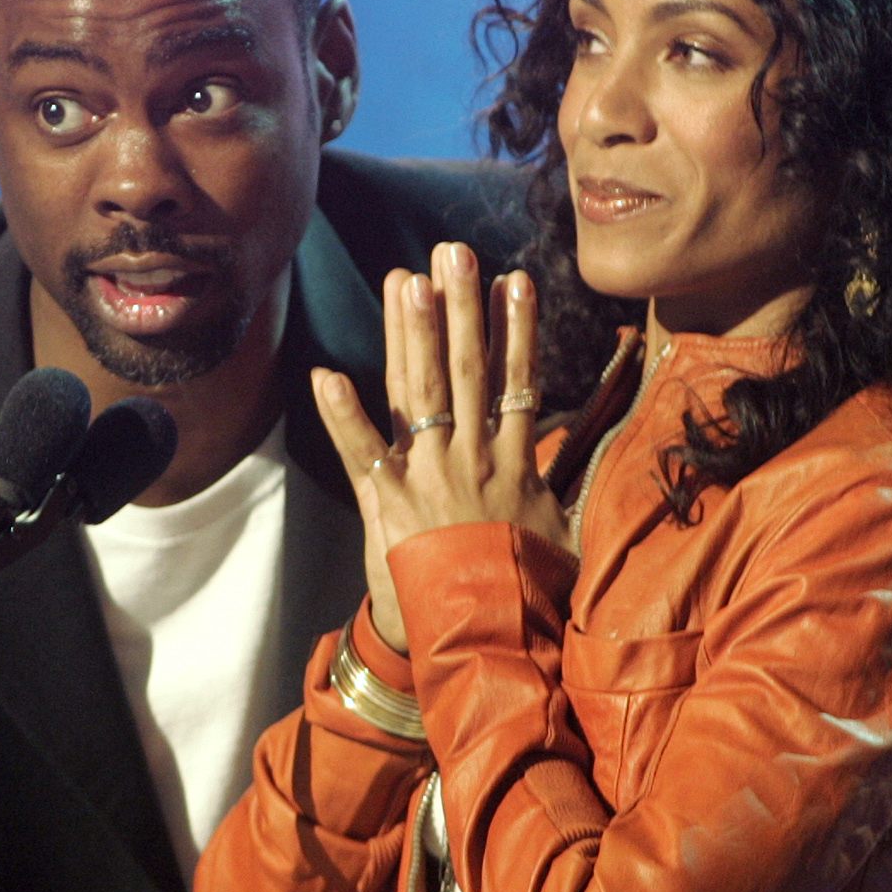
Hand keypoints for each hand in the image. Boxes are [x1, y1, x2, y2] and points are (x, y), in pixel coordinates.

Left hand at [312, 243, 570, 653]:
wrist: (482, 639)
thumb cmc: (518, 590)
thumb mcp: (552, 532)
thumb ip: (552, 483)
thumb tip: (566, 446)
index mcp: (513, 464)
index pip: (517, 382)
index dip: (515, 328)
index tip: (514, 280)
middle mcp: (473, 460)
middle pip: (469, 370)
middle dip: (462, 307)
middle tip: (454, 252)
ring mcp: (432, 478)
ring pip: (424, 393)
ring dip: (414, 333)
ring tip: (408, 279)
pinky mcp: (391, 504)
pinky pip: (361, 452)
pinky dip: (343, 414)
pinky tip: (326, 373)